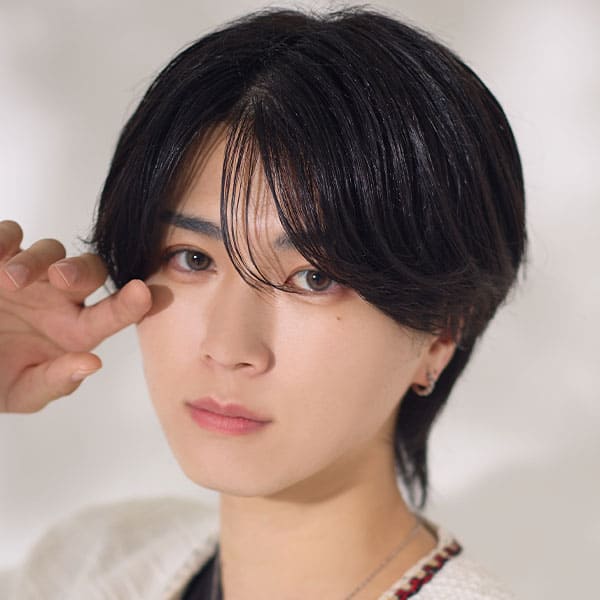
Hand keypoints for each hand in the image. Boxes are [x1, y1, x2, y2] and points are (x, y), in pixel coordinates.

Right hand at [0, 220, 151, 412]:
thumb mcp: (22, 391)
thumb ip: (55, 381)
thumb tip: (92, 364)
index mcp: (75, 329)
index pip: (111, 315)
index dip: (130, 305)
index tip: (142, 293)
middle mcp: (59, 298)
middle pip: (89, 271)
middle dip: (81, 270)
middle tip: (61, 278)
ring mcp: (30, 274)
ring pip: (50, 250)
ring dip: (35, 260)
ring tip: (11, 281)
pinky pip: (9, 235)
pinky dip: (6, 238)